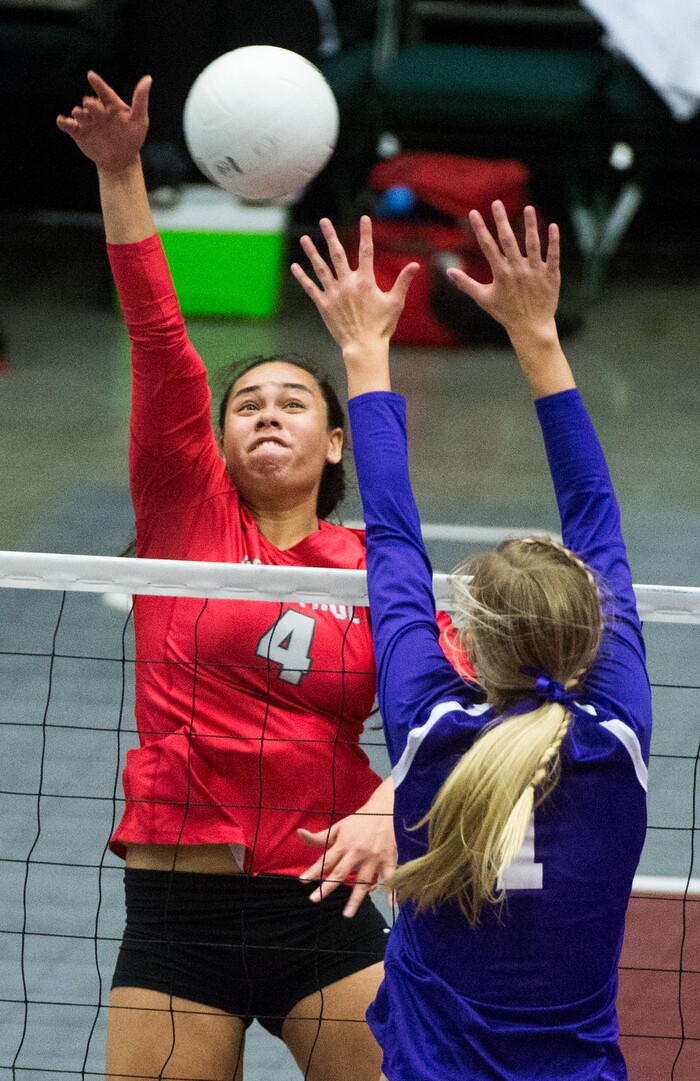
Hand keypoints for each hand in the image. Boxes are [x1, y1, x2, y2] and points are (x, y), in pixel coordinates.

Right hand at [56, 71, 150, 173]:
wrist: (120, 160)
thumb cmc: (132, 138)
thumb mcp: (140, 120)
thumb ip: (140, 99)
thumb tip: (148, 78)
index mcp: (111, 105)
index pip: (104, 92)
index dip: (98, 83)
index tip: (91, 76)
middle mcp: (97, 111)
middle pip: (90, 103)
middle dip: (90, 104)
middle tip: (91, 106)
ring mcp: (87, 121)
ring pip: (78, 113)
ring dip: (78, 113)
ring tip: (80, 114)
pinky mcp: (78, 132)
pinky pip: (68, 125)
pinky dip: (63, 122)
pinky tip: (62, 121)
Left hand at [291, 216, 418, 357]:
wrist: (363, 346)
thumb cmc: (382, 326)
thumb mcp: (396, 302)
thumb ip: (403, 281)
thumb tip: (415, 264)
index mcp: (365, 281)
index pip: (366, 251)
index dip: (366, 234)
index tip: (364, 219)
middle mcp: (347, 284)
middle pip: (337, 254)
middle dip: (330, 236)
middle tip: (324, 221)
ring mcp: (334, 294)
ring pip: (320, 268)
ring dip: (312, 252)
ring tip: (304, 239)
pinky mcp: (324, 305)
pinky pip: (311, 288)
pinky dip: (302, 277)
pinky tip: (294, 266)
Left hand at [298, 795, 396, 917]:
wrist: (385, 809)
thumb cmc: (359, 821)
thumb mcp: (339, 827)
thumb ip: (320, 837)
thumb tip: (299, 833)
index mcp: (344, 844)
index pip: (326, 860)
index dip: (314, 870)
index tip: (302, 881)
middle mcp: (357, 852)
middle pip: (341, 873)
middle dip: (327, 887)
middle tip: (315, 900)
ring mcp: (373, 858)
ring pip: (364, 881)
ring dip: (355, 899)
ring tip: (346, 914)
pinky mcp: (388, 860)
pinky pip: (390, 878)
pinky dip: (392, 891)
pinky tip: (391, 905)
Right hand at [447, 201, 559, 344]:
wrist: (531, 328)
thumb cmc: (505, 313)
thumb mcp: (483, 299)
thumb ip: (466, 283)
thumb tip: (448, 271)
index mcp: (501, 274)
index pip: (488, 247)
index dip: (480, 229)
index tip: (474, 213)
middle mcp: (518, 270)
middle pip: (509, 241)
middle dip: (502, 221)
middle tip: (497, 203)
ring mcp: (535, 272)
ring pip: (533, 244)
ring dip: (530, 226)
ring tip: (528, 208)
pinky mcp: (551, 275)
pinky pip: (553, 255)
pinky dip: (553, 241)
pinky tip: (552, 226)